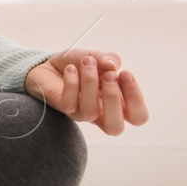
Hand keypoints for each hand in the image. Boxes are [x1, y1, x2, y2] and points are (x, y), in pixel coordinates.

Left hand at [24, 49, 147, 135]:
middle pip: (115, 128)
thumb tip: (111, 65)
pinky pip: (68, 104)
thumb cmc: (79, 65)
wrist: (49, 64)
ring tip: (87, 62)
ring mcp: (80, 113)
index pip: (138, 116)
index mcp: (118, 104)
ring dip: (90, 83)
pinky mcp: (62, 108)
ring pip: (90, 112)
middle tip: (109, 75)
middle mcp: (101, 113)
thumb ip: (109, 60)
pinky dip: (71, 83)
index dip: (136, 99)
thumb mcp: (98, 57)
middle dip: (114, 99)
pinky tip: (70, 69)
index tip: (125, 73)